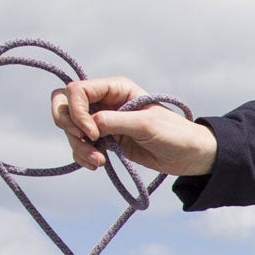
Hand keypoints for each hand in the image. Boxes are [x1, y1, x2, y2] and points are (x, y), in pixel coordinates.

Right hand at [51, 76, 216, 176]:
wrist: (189, 156)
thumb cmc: (174, 134)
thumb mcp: (145, 125)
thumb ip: (114, 122)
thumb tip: (88, 125)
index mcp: (115, 89)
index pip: (77, 90)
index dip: (76, 111)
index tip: (92, 133)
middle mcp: (105, 101)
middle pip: (65, 105)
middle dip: (69, 126)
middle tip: (87, 142)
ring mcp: (102, 121)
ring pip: (70, 129)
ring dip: (78, 147)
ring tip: (99, 162)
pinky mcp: (104, 141)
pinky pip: (80, 145)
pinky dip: (82, 156)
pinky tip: (97, 165)